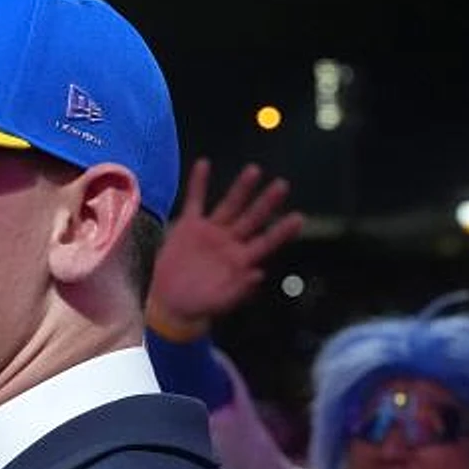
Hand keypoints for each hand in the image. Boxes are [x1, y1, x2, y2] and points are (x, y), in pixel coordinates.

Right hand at [146, 160, 305, 340]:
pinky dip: (198, 184)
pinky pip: (195, 201)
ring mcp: (211, 231)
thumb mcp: (219, 302)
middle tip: (282, 185)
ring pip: (229, 205)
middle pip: (252, 218)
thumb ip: (239, 290)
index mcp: (241, 260)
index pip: (266, 242)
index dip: (281, 231)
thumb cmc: (198, 305)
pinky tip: (204, 164)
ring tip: (253, 170)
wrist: (170, 302)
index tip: (298, 218)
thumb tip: (258, 274)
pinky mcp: (189, 226)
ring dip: (241, 188)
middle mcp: (230, 241)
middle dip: (266, 203)